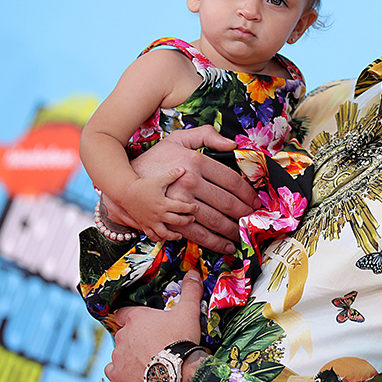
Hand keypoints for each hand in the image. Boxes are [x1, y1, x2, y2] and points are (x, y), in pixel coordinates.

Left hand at [104, 270, 205, 381]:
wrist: (178, 374)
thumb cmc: (181, 339)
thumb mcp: (189, 311)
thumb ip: (190, 291)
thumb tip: (193, 272)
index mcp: (136, 318)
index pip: (124, 313)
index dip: (133, 318)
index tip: (144, 324)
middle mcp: (123, 335)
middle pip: (124, 333)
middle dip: (134, 338)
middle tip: (152, 344)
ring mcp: (118, 356)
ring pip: (119, 352)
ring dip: (129, 355)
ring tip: (147, 361)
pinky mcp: (117, 375)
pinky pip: (113, 370)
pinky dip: (122, 372)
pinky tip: (134, 374)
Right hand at [121, 169, 196, 241]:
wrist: (126, 192)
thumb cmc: (143, 185)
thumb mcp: (159, 180)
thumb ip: (171, 175)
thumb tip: (183, 169)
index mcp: (163, 203)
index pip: (181, 208)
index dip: (190, 208)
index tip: (195, 207)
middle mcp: (158, 214)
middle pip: (176, 221)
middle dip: (186, 221)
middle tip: (192, 219)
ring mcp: (151, 222)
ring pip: (164, 234)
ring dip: (173, 236)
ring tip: (180, 235)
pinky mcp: (144, 225)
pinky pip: (152, 236)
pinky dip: (159, 239)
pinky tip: (164, 238)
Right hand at [131, 126, 259, 253]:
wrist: (125, 179)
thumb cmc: (157, 158)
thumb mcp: (180, 138)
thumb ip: (207, 135)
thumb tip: (232, 144)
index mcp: (196, 162)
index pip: (231, 181)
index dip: (248, 193)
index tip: (255, 201)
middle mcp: (189, 182)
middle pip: (226, 203)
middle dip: (244, 214)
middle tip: (254, 219)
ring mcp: (179, 203)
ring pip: (214, 220)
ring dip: (232, 230)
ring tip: (243, 234)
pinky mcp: (170, 219)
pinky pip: (197, 234)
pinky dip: (214, 242)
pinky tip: (225, 245)